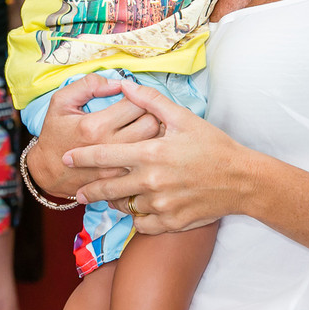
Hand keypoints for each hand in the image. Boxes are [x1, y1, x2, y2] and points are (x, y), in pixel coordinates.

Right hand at [26, 73, 162, 197]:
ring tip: (144, 125)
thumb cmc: (55, 134)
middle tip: (143, 109)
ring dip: (155, 131)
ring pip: (155, 144)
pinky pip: (147, 162)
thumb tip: (117, 83)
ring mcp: (118, 166)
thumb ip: (88, 85)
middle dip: (152, 111)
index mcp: (95, 125)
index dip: (139, 94)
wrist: (47, 172)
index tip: (133, 95)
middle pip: (152, 123)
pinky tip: (142, 145)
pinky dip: (150, 151)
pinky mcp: (121, 179)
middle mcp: (110, 146)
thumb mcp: (61, 102)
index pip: (136, 103)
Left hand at [66, 82, 249, 234]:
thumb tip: (124, 85)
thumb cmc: (213, 146)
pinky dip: (138, 218)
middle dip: (89, 189)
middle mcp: (151, 181)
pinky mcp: (172, 222)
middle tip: (79, 191)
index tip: (66, 158)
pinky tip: (139, 209)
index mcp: (150, 153)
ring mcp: (161, 204)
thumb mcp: (183, 118)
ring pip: (125, 207)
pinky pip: (143, 224)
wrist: (242, 180)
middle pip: (107, 188)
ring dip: (116, 203)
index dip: (81, 157)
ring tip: (112, 198)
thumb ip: (150, 101)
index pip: (104, 156)